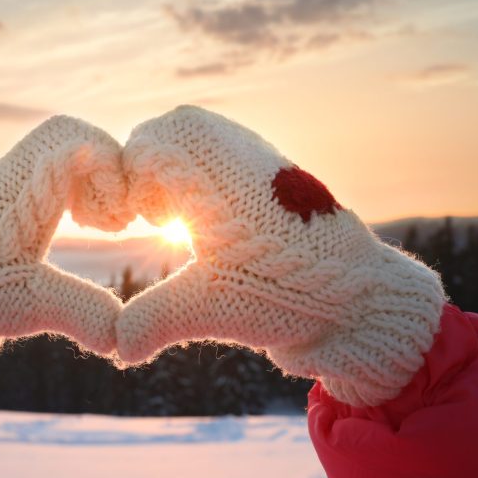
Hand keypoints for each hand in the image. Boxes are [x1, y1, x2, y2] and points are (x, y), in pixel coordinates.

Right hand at [116, 106, 445, 406]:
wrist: (359, 291)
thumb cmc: (284, 294)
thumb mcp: (211, 309)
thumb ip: (153, 321)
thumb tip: (118, 349)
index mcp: (212, 173)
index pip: (145, 148)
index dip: (129, 185)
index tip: (139, 221)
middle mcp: (235, 149)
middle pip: (168, 129)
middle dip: (150, 166)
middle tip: (155, 213)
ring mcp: (257, 151)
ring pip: (196, 130)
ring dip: (178, 164)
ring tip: (184, 212)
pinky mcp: (274, 163)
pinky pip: (223, 142)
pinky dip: (205, 167)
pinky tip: (217, 213)